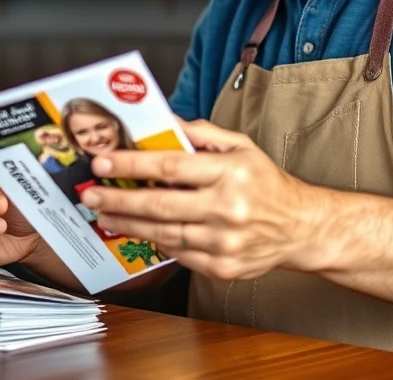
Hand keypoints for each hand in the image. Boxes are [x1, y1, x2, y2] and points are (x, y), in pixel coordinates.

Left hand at [82, 121, 323, 281]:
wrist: (301, 228)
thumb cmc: (267, 183)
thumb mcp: (242, 146)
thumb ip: (202, 134)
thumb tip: (165, 123)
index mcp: (231, 172)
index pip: (171, 166)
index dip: (132, 164)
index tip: (103, 162)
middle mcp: (227, 208)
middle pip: (160, 204)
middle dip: (119, 198)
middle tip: (91, 194)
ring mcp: (224, 242)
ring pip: (164, 234)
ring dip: (129, 224)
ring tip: (105, 214)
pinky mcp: (222, 268)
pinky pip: (179, 255)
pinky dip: (157, 243)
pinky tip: (139, 231)